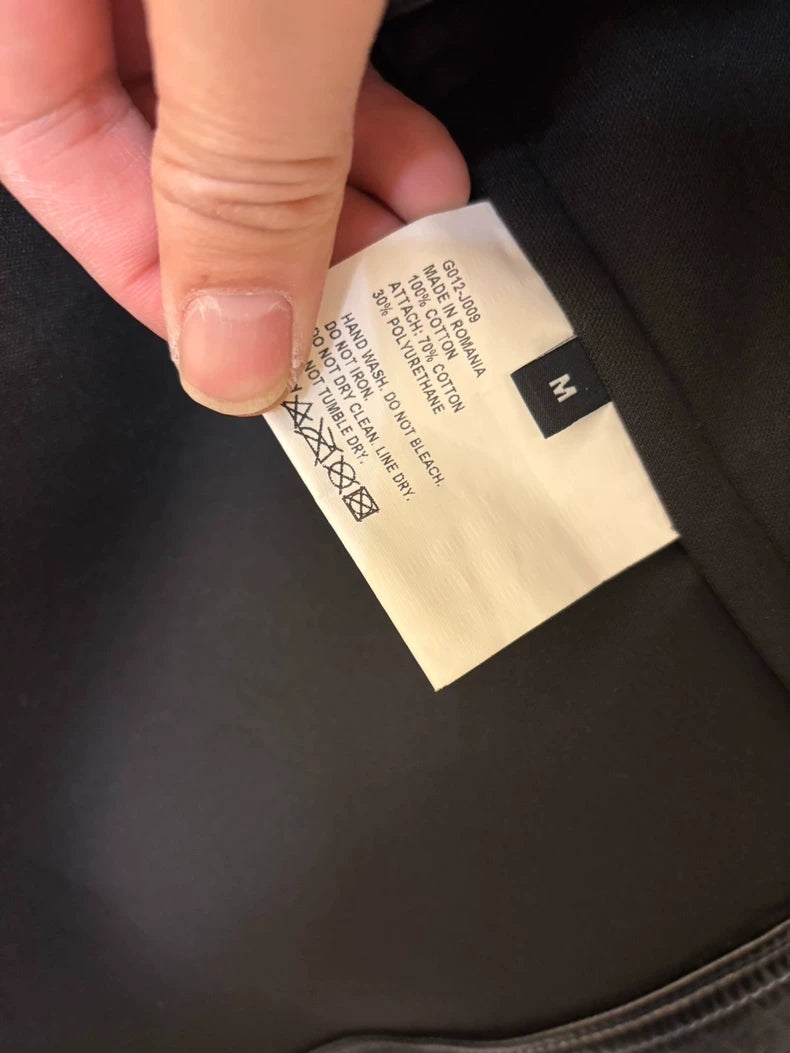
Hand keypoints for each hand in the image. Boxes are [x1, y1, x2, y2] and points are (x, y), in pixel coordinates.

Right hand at [0, 0, 468, 413]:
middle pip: (143, 134)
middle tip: (360, 303)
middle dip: (274, 237)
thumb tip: (232, 352)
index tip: (258, 351)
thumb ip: (240, 171)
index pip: (45, 148)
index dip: (157, 274)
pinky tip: (420, 158)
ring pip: (230, 91)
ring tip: (415, 242)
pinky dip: (356, 102)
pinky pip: (287, 38)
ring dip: (335, 180)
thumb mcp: (255, 6)